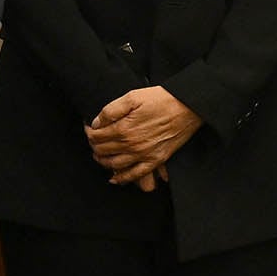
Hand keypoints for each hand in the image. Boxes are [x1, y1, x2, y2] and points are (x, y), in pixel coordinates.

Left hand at [86, 85, 202, 186]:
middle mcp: (131, 145)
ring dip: (102, 161)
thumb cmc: (162, 99)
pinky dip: (122, 178)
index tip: (89, 127)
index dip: (89, 132)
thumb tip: (96, 123)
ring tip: (99, 155)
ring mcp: (143, 155)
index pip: (96, 136)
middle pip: (103, 151)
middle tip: (92, 140)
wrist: (188, 107)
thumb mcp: (133, 96)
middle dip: (94, 145)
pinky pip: (135, 175)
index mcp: (124, 129)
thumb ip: (111, 110)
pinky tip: (114, 177)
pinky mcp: (155, 160)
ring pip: (114, 165)